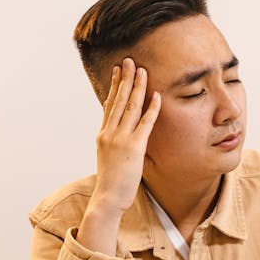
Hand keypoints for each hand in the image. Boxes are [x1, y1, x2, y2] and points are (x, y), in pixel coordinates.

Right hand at [77, 59, 160, 253]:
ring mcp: (120, 139)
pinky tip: (156, 96)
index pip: (109, 105)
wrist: (107, 198)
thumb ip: (113, 146)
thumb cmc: (111, 184)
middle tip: (129, 61)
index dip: (114, 86)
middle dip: (125, 79)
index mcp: (103, 135)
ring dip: (137, 87)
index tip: (117, 71)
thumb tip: (119, 141)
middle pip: (119, 100)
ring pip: (130, 107)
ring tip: (142, 70)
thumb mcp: (108, 160)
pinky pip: (145, 123)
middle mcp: (109, 133)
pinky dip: (151, 109)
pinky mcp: (134, 147)